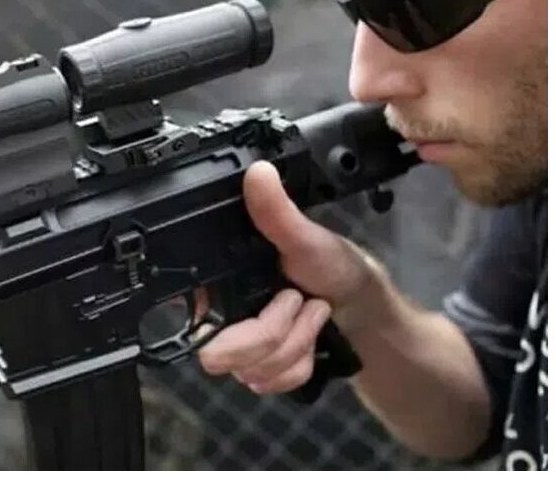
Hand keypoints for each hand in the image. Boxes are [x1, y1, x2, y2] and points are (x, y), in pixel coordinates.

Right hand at [197, 161, 387, 393]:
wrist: (366, 313)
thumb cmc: (335, 268)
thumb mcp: (308, 238)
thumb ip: (276, 212)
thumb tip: (257, 171)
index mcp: (220, 281)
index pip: (189, 311)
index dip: (219, 316)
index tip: (267, 295)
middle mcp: (221, 317)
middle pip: (220, 352)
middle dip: (273, 331)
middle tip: (298, 300)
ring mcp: (239, 350)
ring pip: (250, 371)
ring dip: (295, 344)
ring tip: (312, 313)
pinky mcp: (260, 374)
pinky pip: (269, 385)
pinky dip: (299, 364)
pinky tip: (311, 340)